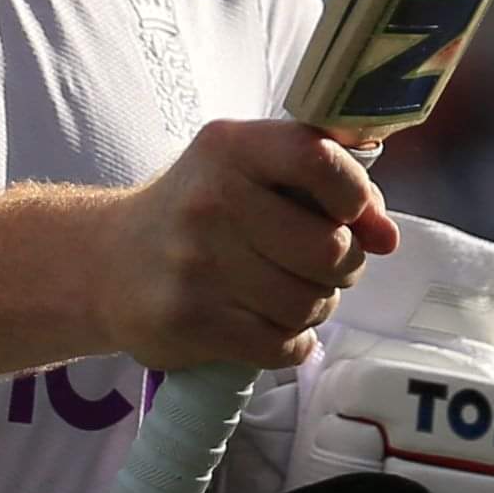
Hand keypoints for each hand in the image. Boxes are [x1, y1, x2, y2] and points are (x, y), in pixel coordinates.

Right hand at [104, 120, 398, 371]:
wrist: (106, 263)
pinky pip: (282, 344)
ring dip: (315, 307)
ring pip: (309, 304)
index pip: (320, 160)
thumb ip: (326, 188)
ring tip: (290, 295)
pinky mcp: (189, 320)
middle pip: (329, 249)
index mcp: (231, 147)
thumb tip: (387, 238)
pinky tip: (269, 326)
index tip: (349, 214)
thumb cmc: (201, 212)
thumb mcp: (250, 173)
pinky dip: (291, 342)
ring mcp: (196, 264)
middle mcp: (211, 200)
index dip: (355, 196)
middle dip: (343, 265)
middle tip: (321, 265)